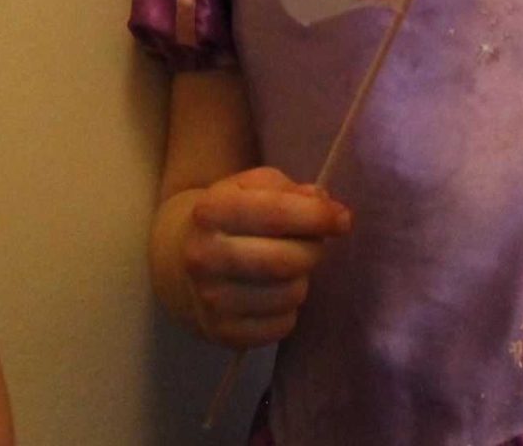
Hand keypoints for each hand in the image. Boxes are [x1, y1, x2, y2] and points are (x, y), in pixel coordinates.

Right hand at [177, 166, 352, 348]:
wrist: (180, 261)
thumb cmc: (229, 218)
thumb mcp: (249, 189)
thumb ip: (291, 192)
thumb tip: (334, 214)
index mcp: (210, 212)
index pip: (275, 213)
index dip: (318, 216)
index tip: (342, 219)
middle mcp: (204, 256)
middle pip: (287, 260)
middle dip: (313, 250)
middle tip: (313, 244)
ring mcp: (211, 299)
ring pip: (290, 295)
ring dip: (301, 280)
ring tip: (287, 269)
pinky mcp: (223, 333)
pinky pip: (283, 325)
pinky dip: (289, 309)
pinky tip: (273, 294)